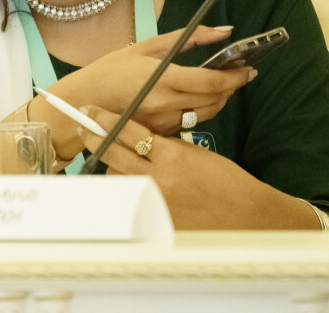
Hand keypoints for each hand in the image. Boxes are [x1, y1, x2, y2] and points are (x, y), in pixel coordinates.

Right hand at [57, 26, 254, 135]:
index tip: (248, 68)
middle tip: (239, 74)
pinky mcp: (160, 132)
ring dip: (220, 100)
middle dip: (232, 87)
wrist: (83, 102)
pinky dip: (200, 111)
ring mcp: (164, 122)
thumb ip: (187, 38)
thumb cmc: (110, 70)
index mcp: (164, 79)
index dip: (236, 76)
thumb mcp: (146, 47)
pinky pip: (190, 123)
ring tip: (220, 85)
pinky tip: (196, 99)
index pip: (212, 81)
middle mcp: (166, 104)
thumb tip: (222, 31)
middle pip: (215, 100)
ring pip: (207, 114)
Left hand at [77, 106, 328, 229]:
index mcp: (171, 155)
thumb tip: (144, 137)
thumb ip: (167, 145)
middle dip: (94, 137)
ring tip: (106, 156)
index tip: (91, 111)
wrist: (245, 215)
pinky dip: (124, 188)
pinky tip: (121, 183)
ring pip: (115, 176)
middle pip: (112, 152)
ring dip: (109, 164)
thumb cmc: (226, 181)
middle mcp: (158, 177)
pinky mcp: (155, 218)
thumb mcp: (196, 153)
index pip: (128, 131)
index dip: (106, 120)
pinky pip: (128, 199)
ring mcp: (154, 199)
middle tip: (82, 127)